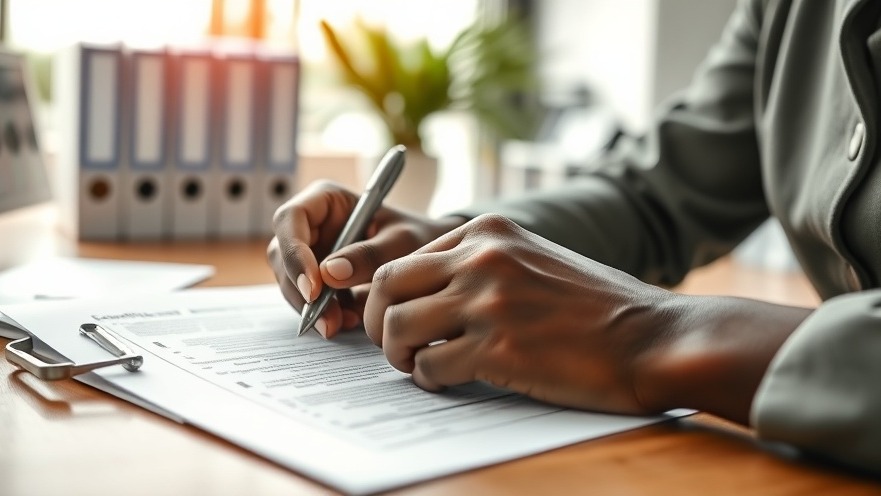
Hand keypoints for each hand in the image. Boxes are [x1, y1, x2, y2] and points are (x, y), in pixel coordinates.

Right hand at [267, 180, 465, 338]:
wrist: (427, 257)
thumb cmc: (417, 236)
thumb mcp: (403, 241)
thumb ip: (371, 254)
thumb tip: (329, 274)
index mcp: (325, 199)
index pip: (290, 219)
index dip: (295, 254)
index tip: (315, 288)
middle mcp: (310, 223)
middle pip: (283, 255)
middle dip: (301, 291)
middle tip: (327, 321)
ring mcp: (310, 251)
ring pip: (290, 281)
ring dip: (311, 307)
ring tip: (343, 323)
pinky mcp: (316, 277)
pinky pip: (306, 298)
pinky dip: (322, 313)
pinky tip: (347, 321)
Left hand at [362, 213, 676, 413]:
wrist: (653, 337)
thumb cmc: (598, 307)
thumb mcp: (534, 259)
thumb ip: (482, 264)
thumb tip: (428, 293)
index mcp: (489, 231)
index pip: (405, 258)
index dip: (390, 295)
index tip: (396, 317)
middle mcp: (482, 258)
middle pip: (386, 285)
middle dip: (378, 321)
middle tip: (392, 344)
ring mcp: (488, 301)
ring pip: (397, 326)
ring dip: (397, 354)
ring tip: (417, 365)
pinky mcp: (498, 348)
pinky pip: (430, 367)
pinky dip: (430, 379)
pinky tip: (450, 380)